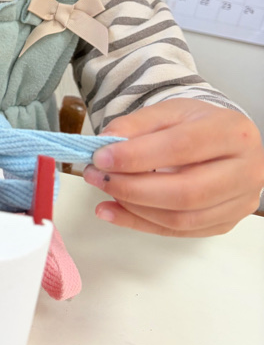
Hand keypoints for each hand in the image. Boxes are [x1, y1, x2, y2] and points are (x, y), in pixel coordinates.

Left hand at [83, 99, 263, 235]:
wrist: (224, 142)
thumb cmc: (197, 125)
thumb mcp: (169, 111)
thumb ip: (137, 124)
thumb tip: (106, 142)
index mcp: (233, 133)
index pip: (182, 147)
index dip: (138, 156)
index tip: (102, 157)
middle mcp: (245, 171)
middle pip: (185, 191)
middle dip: (133, 188)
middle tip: (98, 177)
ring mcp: (239, 203)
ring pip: (181, 218)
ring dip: (133, 208)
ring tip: (104, 191)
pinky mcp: (225, 223)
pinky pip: (178, 232)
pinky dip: (139, 224)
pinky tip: (113, 212)